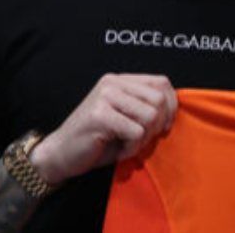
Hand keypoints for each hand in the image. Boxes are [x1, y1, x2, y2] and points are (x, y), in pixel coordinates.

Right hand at [29, 73, 176, 185]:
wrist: (60, 154)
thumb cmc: (98, 140)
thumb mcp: (125, 117)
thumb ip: (145, 106)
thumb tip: (174, 107)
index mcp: (120, 80)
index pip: (161, 83)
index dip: (171, 105)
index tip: (164, 126)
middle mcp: (112, 83)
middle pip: (159, 100)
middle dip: (157, 126)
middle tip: (140, 139)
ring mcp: (105, 97)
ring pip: (150, 116)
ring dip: (143, 139)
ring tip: (127, 144)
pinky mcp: (99, 115)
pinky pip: (136, 132)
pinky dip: (132, 148)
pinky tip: (117, 149)